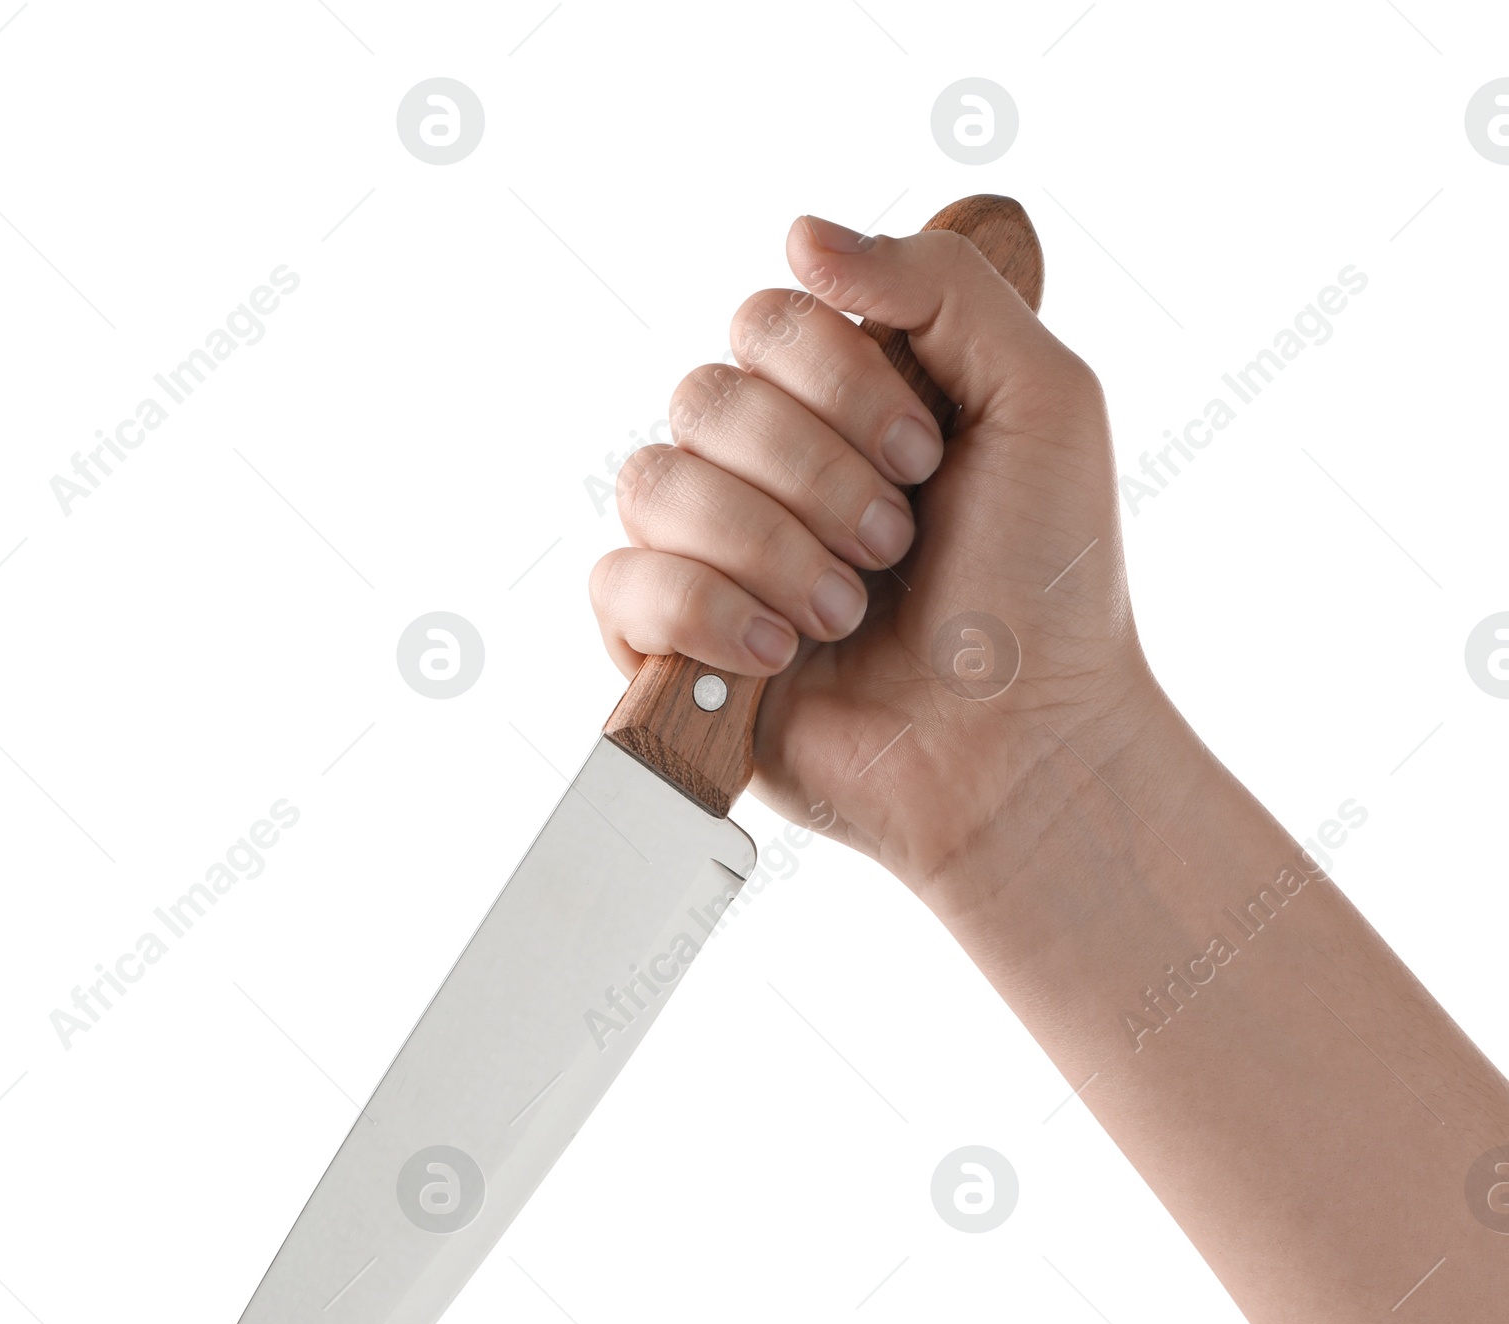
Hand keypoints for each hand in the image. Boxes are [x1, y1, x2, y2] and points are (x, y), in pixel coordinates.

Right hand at [590, 213, 1154, 896]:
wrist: (1022, 746)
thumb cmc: (1046, 588)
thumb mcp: (1044, 399)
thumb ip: (941, 286)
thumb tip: (798, 234)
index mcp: (840, 406)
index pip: (768, 319)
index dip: (844, 382)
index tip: (931, 459)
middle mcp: (764, 471)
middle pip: (706, 397)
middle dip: (817, 475)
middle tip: (899, 545)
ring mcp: (710, 559)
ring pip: (654, 483)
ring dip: (770, 547)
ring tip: (846, 613)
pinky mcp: (669, 651)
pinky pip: (619, 584)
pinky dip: (704, 612)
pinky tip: (782, 654)